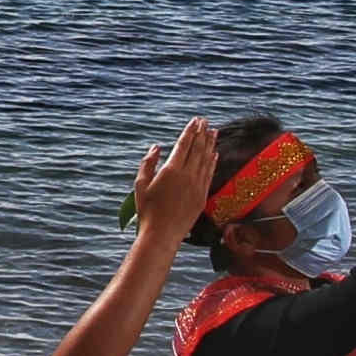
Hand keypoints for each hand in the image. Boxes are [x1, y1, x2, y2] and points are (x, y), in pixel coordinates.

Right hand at [133, 117, 217, 239]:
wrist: (162, 234)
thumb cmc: (147, 211)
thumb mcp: (140, 185)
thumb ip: (148, 164)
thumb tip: (156, 147)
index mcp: (171, 170)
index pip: (184, 145)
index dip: (190, 131)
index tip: (195, 121)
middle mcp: (187, 175)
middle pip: (197, 149)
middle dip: (202, 133)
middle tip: (206, 121)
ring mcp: (197, 186)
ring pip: (206, 160)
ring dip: (210, 144)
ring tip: (214, 132)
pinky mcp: (202, 196)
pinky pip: (209, 174)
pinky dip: (213, 162)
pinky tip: (215, 154)